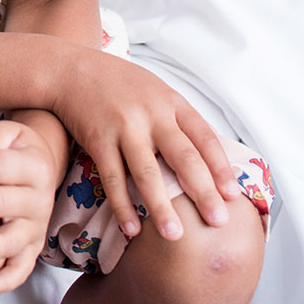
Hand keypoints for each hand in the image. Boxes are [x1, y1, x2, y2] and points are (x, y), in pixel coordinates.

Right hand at [51, 50, 238, 241]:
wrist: (70, 68)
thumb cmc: (117, 82)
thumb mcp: (155, 90)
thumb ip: (178, 118)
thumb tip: (208, 156)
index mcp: (171, 102)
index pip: (204, 137)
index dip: (220, 167)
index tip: (233, 195)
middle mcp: (151, 114)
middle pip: (183, 158)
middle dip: (203, 192)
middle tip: (218, 221)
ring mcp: (123, 126)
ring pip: (147, 173)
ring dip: (162, 207)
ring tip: (175, 236)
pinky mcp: (97, 139)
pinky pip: (112, 178)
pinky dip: (122, 205)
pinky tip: (131, 228)